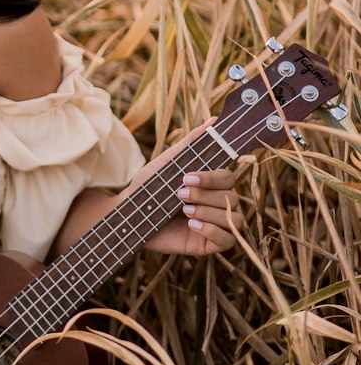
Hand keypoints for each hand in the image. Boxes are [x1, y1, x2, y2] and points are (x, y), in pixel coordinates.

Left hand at [130, 123, 242, 256]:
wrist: (130, 215)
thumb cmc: (149, 187)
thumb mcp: (168, 162)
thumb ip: (192, 143)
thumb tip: (215, 120)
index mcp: (212, 183)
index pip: (229, 177)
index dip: (211, 177)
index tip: (186, 177)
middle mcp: (218, 203)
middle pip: (232, 197)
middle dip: (205, 196)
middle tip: (179, 195)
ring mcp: (216, 224)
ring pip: (234, 219)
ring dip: (209, 213)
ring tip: (184, 211)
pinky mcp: (209, 244)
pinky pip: (228, 240)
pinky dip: (212, 231)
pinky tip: (191, 225)